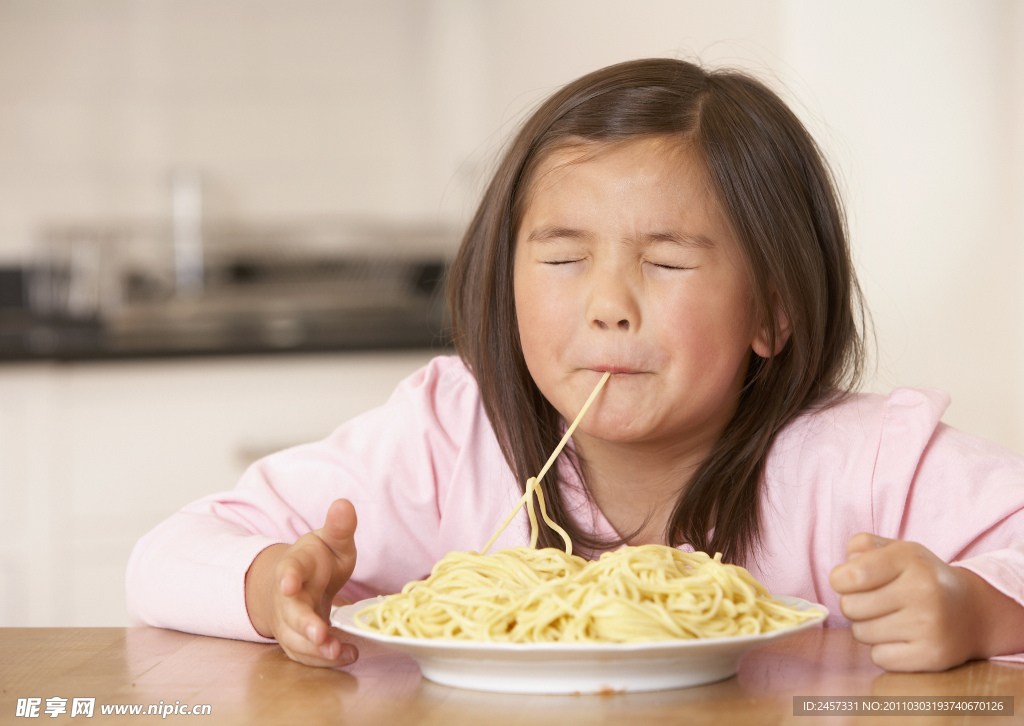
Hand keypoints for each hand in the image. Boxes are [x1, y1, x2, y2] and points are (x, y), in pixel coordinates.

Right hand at [245, 499, 358, 666]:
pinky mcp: (299, 640)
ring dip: (314, 648)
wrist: (296, 584)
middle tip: (320, 633)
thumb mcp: (330, 541)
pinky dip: (326, 659)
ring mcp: (290, 621)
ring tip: (336, 651)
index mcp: (295, 566)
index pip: (288, 570)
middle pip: (290, 612)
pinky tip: (349, 655)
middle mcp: (288, 597)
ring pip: (295, 639)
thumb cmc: (317, 561)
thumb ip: (338, 527)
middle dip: (304, 624)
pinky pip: (308, 654)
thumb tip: (344, 504)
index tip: (289, 584)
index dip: (288, 578)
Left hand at [829, 533, 979, 671]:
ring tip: (892, 618)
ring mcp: (930, 625)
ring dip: (868, 627)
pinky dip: (884, 650)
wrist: (973, 612)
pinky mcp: (932, 655)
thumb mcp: (897, 550)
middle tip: (875, 601)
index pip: (851, 575)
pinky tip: (903, 638)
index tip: (849, 581)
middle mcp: (923, 590)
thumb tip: (844, 569)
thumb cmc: (921, 578)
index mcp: (910, 558)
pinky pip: (879, 657)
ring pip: (861, 633)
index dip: (840, 580)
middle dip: (854, 604)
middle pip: (850, 606)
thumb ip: (862, 546)